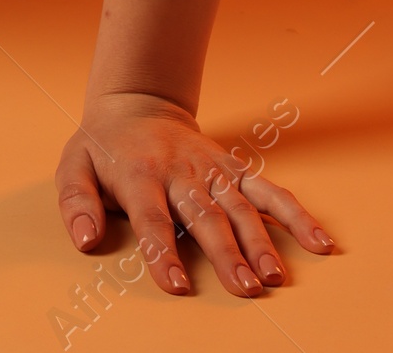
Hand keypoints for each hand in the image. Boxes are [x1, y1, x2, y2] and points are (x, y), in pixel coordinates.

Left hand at [54, 91, 335, 297]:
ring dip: (260, 241)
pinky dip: (295, 215)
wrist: (137, 104)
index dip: (162, 251)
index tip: (178, 286)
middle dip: (226, 252)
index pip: (151, 218)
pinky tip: (319, 242)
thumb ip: (77, 203)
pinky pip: (268, 191)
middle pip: (205, 215)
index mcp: (139, 173)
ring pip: (240, 206)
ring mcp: (211, 169)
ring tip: (275, 277)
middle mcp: (180, 171)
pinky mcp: (234, 168)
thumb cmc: (104, 147)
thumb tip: (86, 241)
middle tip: (246, 288)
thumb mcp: (74, 165)